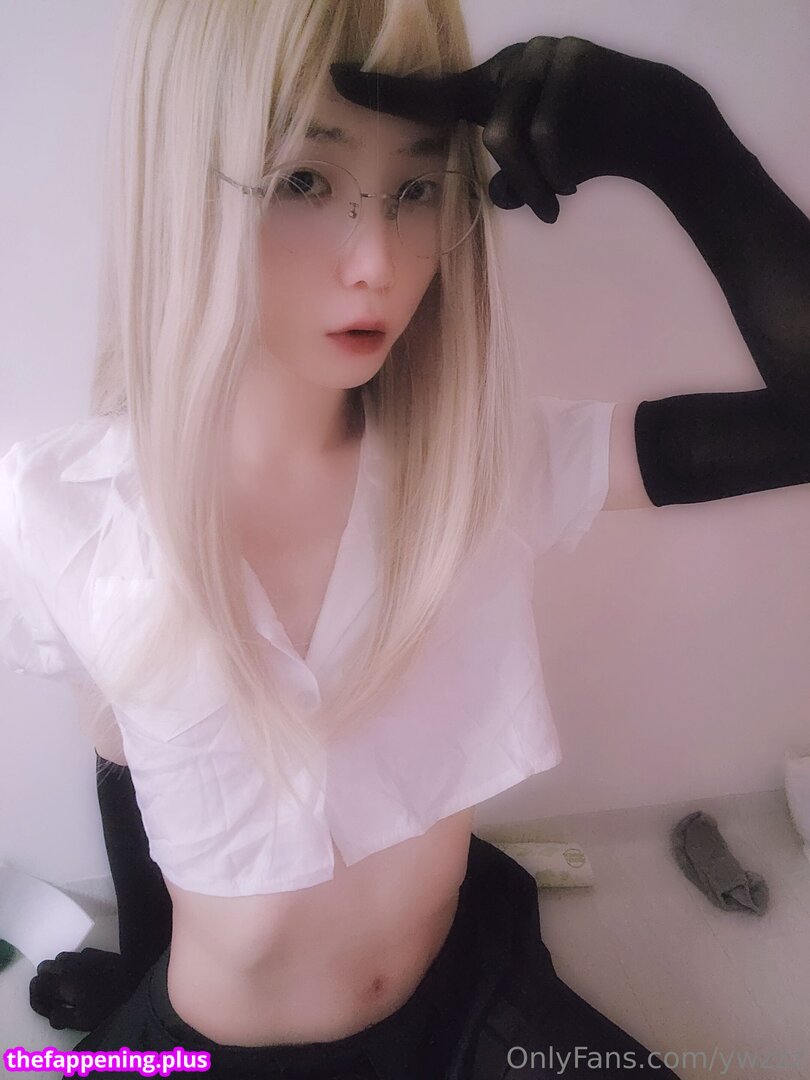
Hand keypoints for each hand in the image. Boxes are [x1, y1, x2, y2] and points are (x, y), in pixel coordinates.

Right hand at [29, 947, 137, 1030]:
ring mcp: (84, 955)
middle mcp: (70, 964)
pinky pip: (77, 954)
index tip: (49, 1010)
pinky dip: (74, 965)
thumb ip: (61, 1017)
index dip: (37, 998)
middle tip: (55, 998)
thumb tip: (51, 1014)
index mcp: (63, 982)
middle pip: (44, 967)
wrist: (138, 984)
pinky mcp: (97, 952)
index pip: (37, 983)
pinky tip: (84, 977)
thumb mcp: (82, 1021)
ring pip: (60, 958)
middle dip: (45, 982)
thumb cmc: (108, 1006)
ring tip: (68, 988)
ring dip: (58, 972)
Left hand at [331, 36, 705, 222]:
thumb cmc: (592, 147)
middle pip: (487, 136)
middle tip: (547, 208)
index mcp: (493, 87)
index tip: (333, 78)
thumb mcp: (543, 168)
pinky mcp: (574, 59)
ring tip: (564, 194)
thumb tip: (498, 195)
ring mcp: (542, 55)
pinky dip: (563, 168)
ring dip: (541, 181)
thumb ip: (513, 178)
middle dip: (523, 182)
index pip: (430, 92)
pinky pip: (550, 133)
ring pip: (511, 137)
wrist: (658, 126)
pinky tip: (583, 174)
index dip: (382, 89)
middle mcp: (510, 63)